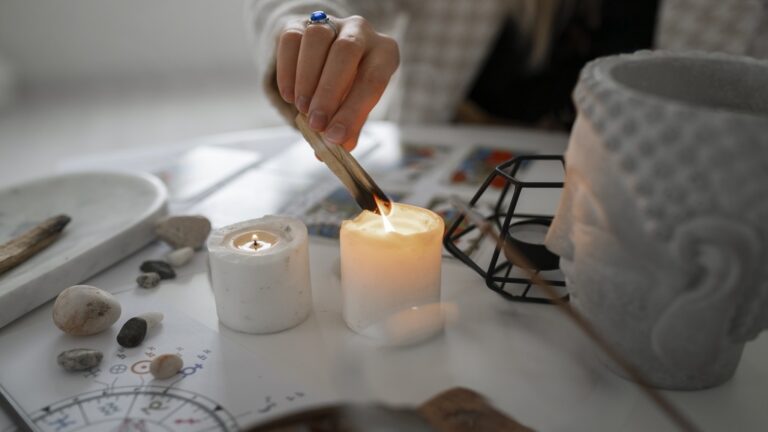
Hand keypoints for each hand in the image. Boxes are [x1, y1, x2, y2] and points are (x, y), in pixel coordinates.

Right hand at [276, 15, 398, 150]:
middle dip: (329, 92)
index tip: (336, 137)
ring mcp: (331, 23)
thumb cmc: (347, 86)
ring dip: (308, 79)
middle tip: (317, 124)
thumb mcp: (356, 104)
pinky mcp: (300, 23)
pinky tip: (289, 95)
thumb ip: (350, 125)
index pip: (373, 79)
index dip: (354, 111)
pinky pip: (292, 40)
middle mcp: (361, 31)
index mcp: (384, 53)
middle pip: (346, 52)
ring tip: (303, 109)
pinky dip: (288, 70)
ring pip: (318, 40)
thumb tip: (340, 149)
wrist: (325, 57)